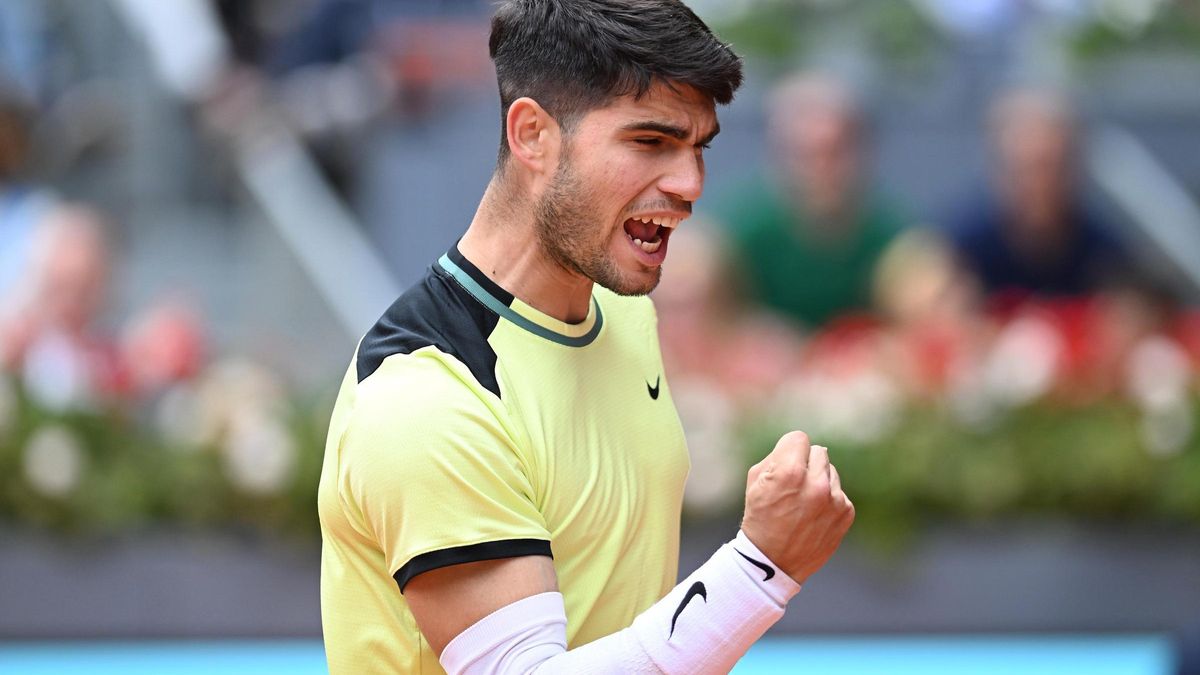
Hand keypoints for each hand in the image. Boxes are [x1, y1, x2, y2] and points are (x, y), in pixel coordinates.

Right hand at [740, 431, 854, 584]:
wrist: (773, 563)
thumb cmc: (760, 518)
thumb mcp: (756, 481)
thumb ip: (778, 456)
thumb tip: (801, 446)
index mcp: (790, 472)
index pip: (799, 438)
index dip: (788, 450)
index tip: (784, 465)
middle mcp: (816, 484)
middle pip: (818, 452)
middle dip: (806, 464)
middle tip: (793, 485)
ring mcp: (834, 500)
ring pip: (831, 471)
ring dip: (819, 481)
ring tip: (802, 504)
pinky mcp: (846, 513)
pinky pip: (838, 493)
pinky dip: (828, 501)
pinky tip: (813, 516)